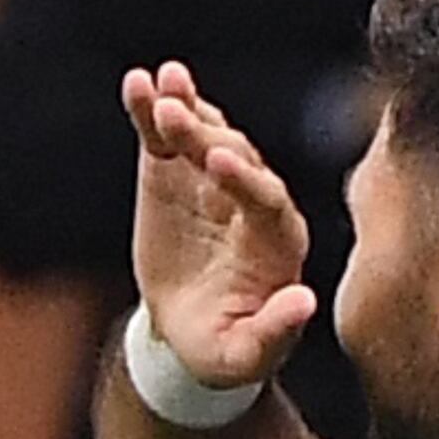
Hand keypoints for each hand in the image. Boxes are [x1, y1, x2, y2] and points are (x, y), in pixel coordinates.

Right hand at [123, 60, 319, 392]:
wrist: (193, 331)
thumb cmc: (226, 348)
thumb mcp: (247, 355)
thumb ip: (273, 331)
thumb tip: (302, 303)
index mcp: (278, 240)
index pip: (267, 200)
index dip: (244, 181)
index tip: (217, 163)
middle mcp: (254, 199)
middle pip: (234, 156)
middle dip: (204, 135)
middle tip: (174, 116)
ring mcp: (212, 180)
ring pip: (204, 135)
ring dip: (183, 108)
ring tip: (158, 84)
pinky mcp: (175, 172)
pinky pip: (166, 137)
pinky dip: (152, 110)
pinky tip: (137, 83)